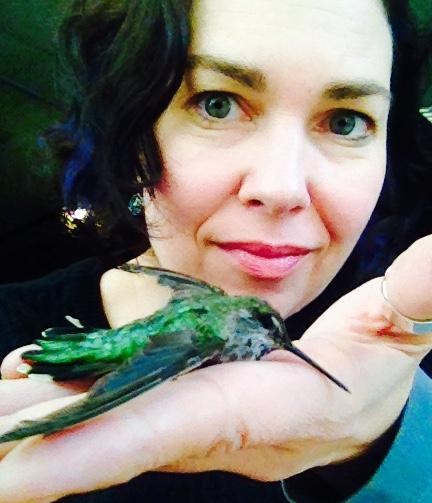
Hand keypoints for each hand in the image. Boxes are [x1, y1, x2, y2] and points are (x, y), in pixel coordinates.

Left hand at [0, 237, 430, 502]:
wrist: (359, 407)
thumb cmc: (378, 367)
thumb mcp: (399, 327)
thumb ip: (413, 299)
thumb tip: (431, 265)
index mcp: (252, 408)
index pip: (162, 427)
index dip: (89, 446)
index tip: (10, 471)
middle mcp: (208, 426)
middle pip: (114, 430)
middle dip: (39, 438)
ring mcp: (191, 421)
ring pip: (109, 419)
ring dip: (45, 416)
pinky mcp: (186, 408)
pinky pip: (119, 404)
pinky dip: (74, 398)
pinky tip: (38, 382)